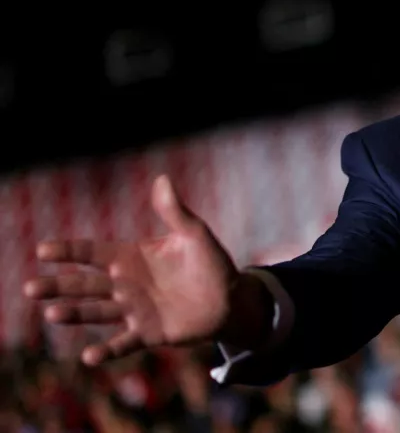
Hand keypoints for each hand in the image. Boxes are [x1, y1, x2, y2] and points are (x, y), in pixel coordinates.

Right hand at [23, 176, 240, 365]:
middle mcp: (125, 285)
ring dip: (74, 314)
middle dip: (57, 286)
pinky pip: (122, 344)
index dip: (68, 251)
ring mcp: (134, 310)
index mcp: (131, 257)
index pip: (92, 252)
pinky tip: (88, 358)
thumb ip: (174, 212)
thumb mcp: (194, 234)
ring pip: (96, 312)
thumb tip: (162, 179)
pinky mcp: (148, 333)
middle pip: (84, 285)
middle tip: (30, 288)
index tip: (42, 250)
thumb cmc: (211, 263)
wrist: (231, 300)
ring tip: (52, 315)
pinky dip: (106, 351)